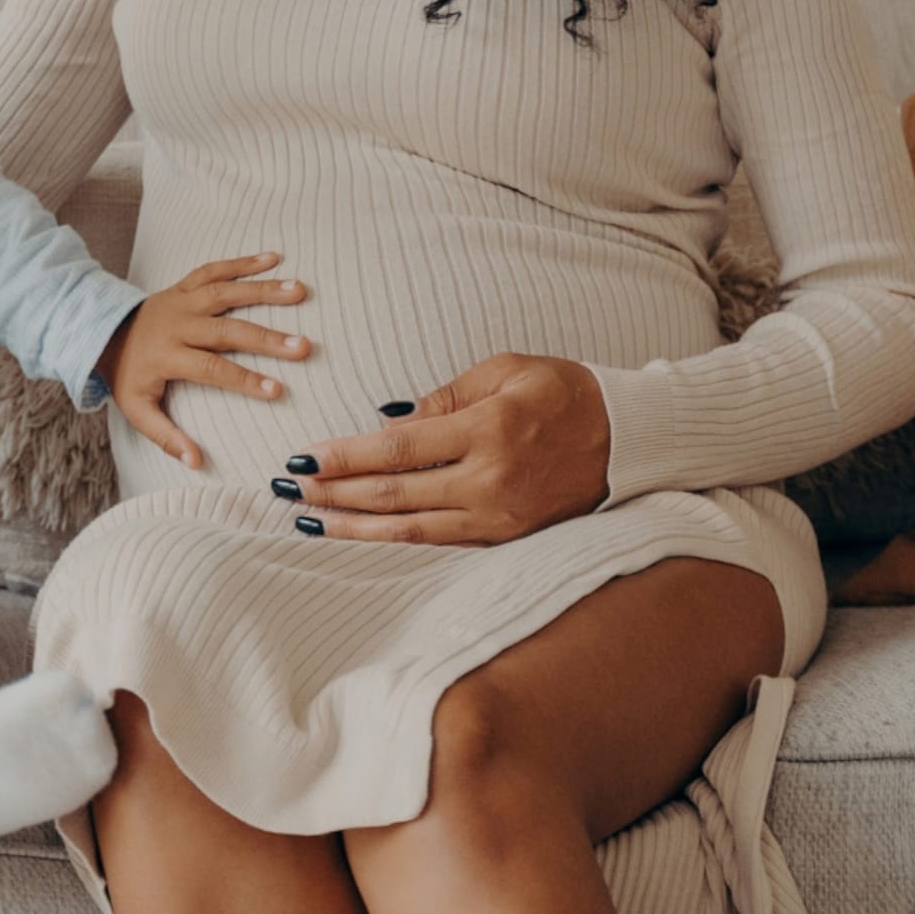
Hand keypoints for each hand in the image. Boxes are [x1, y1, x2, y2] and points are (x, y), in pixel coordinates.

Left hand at [99, 253, 310, 468]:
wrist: (102, 333)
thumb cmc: (128, 376)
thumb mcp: (137, 410)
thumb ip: (165, 437)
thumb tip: (196, 464)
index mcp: (167, 355)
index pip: (211, 368)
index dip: (245, 379)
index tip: (278, 391)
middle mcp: (177, 323)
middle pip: (226, 330)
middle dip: (267, 337)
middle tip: (304, 346)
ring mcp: (182, 300)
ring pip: (226, 291)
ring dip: (264, 290)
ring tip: (300, 290)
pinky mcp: (185, 284)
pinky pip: (215, 269)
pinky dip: (243, 262)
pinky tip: (274, 258)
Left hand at [283, 352, 609, 544]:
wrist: (627, 439)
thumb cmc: (564, 392)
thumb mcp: (506, 371)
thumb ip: (445, 397)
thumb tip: (389, 423)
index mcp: (489, 430)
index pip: (397, 449)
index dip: (344, 456)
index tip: (303, 458)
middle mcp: (490, 480)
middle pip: (394, 494)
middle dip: (334, 493)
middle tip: (288, 491)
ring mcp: (498, 517)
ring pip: (409, 530)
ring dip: (353, 526)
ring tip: (308, 522)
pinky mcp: (505, 537)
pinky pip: (438, 542)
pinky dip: (394, 540)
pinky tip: (361, 535)